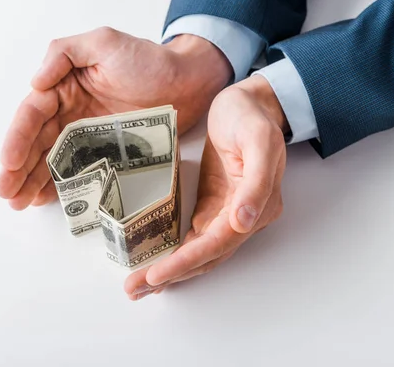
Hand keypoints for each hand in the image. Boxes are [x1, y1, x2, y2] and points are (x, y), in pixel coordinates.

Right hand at [0, 27, 230, 209]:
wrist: (189, 82)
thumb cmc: (149, 60)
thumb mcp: (104, 42)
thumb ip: (65, 53)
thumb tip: (35, 82)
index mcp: (65, 87)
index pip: (33, 114)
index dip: (18, 138)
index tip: (8, 162)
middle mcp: (72, 112)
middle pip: (38, 142)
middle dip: (19, 168)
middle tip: (7, 193)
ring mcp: (90, 135)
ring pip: (55, 160)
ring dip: (34, 181)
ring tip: (19, 203)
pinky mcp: (109, 152)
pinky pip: (82, 170)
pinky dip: (64, 184)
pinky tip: (47, 199)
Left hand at [125, 75, 288, 299]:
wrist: (249, 104)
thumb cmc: (251, 117)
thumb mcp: (259, 141)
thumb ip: (257, 182)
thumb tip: (244, 222)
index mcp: (260, 205)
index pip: (220, 242)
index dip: (189, 260)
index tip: (157, 273)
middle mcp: (246, 217)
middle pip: (208, 255)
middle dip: (172, 273)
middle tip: (134, 288)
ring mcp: (230, 213)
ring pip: (201, 251)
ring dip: (172, 270)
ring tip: (138, 285)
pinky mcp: (215, 206)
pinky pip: (196, 237)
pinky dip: (177, 253)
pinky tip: (156, 263)